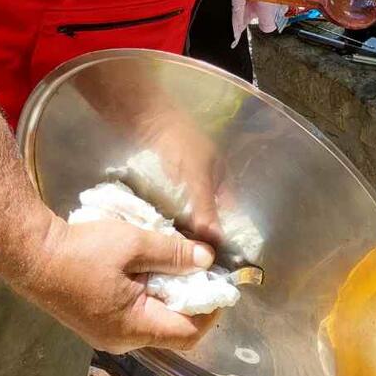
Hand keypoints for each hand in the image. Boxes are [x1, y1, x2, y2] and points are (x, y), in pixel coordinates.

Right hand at [29, 216, 220, 353]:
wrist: (33, 256)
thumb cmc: (84, 252)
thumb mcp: (134, 244)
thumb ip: (173, 254)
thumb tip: (207, 259)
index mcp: (133, 327)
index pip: (187, 334)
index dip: (211, 311)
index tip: (221, 283)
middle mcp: (122, 340)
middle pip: (171, 330)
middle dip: (192, 301)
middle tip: (202, 268)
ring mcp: (107, 333)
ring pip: (153, 322)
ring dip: (170, 296)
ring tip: (179, 264)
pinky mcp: (97, 322)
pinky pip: (135, 315)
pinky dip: (151, 295)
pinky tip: (151, 269)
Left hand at [135, 110, 225, 247]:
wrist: (146, 118)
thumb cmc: (179, 142)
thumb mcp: (196, 175)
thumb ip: (205, 206)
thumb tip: (215, 242)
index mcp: (221, 174)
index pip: (229, 209)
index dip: (226, 229)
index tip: (218, 254)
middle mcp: (206, 177)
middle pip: (208, 211)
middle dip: (202, 231)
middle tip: (192, 257)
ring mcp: (184, 178)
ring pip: (188, 208)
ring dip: (184, 224)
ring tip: (176, 250)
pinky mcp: (164, 179)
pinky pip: (171, 203)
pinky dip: (168, 215)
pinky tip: (161, 229)